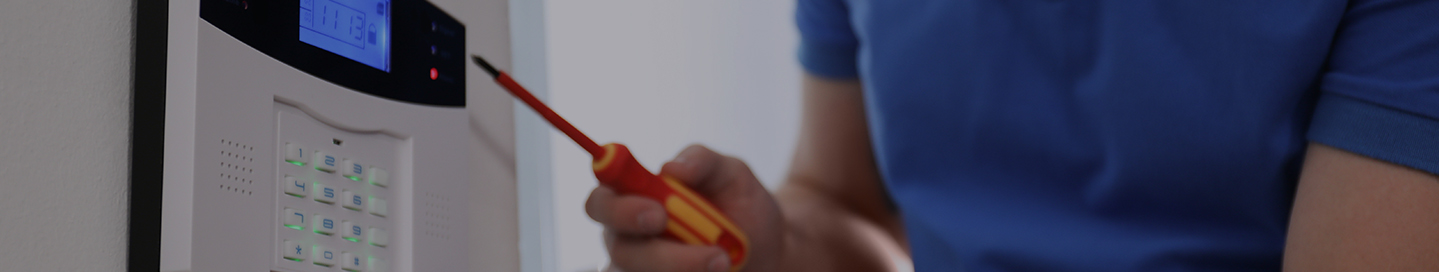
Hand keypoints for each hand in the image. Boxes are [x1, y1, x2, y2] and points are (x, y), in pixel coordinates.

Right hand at [586, 145, 784, 271]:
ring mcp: (641, 270)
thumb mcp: (732, 174)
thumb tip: (673, 167)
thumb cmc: (741, 204)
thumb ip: (702, 161)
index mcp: (633, 199)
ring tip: (727, 263)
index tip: (658, 213)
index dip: (618, 209)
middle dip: (660, 257)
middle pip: (619, 252)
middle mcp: (629, 239)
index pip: (600, 203)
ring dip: (685, 271)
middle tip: (711, 255)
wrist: (768, 248)